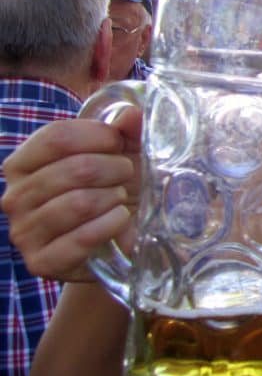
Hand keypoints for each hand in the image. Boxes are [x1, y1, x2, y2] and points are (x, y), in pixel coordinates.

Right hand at [1, 109, 142, 282]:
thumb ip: (126, 131)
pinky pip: (82, 239)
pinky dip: (110, 225)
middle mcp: (14, 197)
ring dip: (112, 198)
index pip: (56, 137)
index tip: (119, 143)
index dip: (97, 135)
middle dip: (114, 169)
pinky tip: (121, 219)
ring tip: (120, 198)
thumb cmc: (109, 189)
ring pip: (78, 203)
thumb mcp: (119, 155)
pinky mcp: (41, 262)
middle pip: (74, 169)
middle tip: (126, 175)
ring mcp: (24, 232)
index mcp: (22, 164)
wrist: (111, 241)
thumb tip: (132, 114)